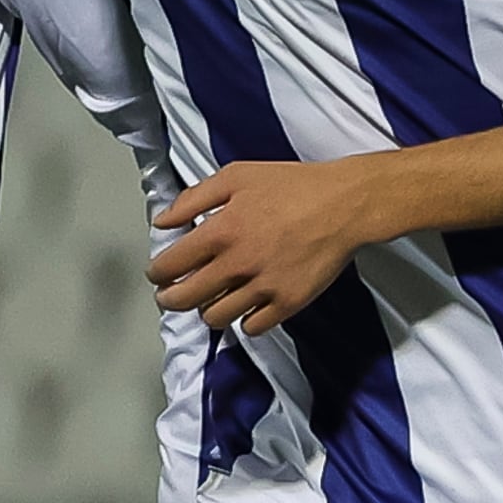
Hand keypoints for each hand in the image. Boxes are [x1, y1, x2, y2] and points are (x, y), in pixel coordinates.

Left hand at [148, 159, 380, 335]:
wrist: (345, 204)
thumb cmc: (293, 185)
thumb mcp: (237, 176)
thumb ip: (194, 198)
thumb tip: (164, 221)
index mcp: (222, 231)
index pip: (170, 266)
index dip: (157, 274)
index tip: (158, 275)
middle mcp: (238, 263)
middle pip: (185, 300)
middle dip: (171, 299)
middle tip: (171, 295)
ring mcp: (264, 287)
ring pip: (216, 318)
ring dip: (208, 310)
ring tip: (212, 298)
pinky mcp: (288, 303)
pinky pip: (252, 327)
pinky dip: (244, 320)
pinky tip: (246, 304)